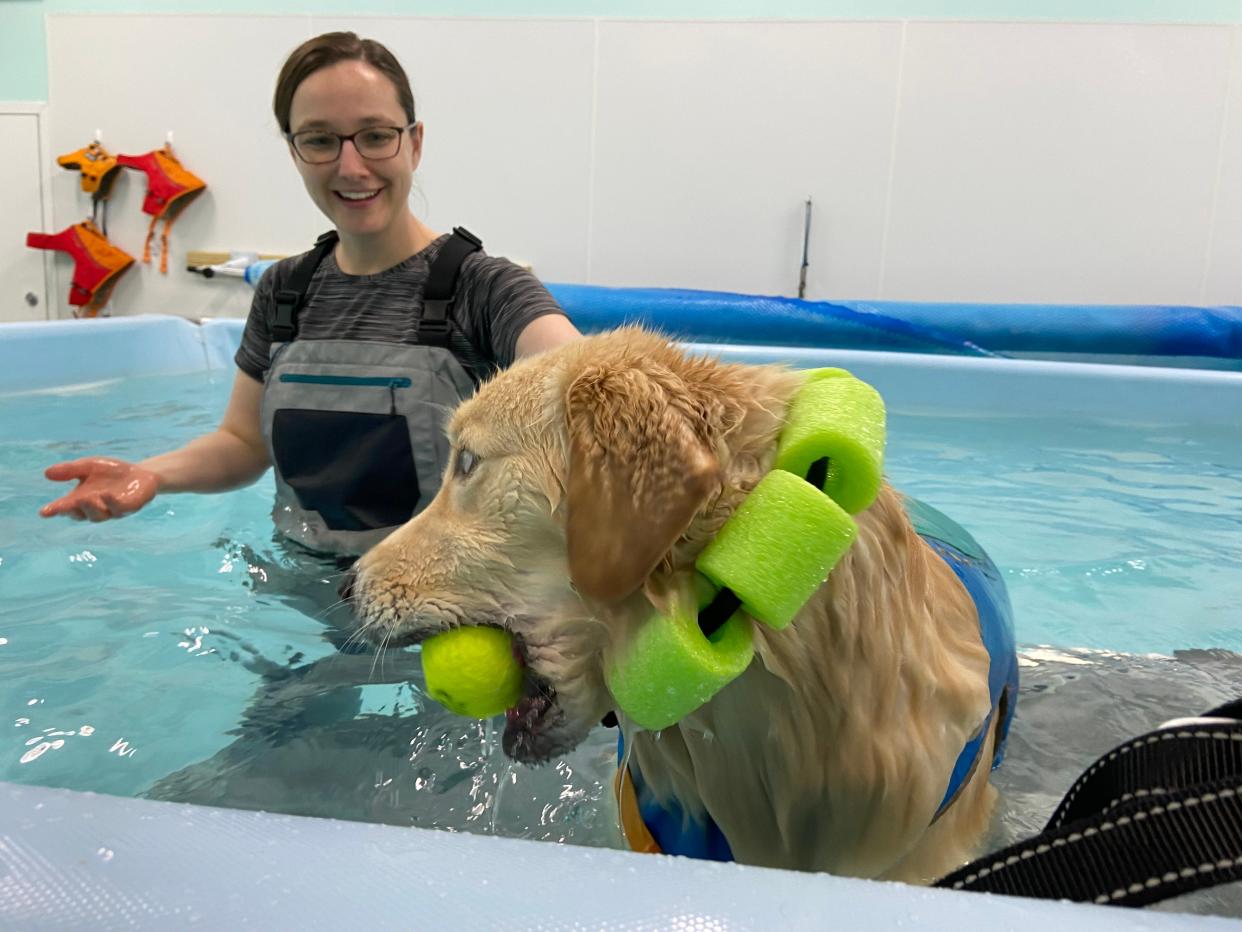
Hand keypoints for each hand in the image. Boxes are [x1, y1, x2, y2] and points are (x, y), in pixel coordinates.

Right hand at [39, 457, 160, 521]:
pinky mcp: (130, 508)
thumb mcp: (89, 466)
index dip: (55, 510)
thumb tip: (47, 473)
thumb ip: (70, 470)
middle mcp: (95, 508)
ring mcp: (112, 510)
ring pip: (99, 515)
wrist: (141, 473)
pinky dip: (112, 503)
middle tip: (71, 502)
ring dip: (92, 507)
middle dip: (74, 510)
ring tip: (88, 497)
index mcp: (81, 499)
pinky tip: (107, 495)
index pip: (65, 508)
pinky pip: (119, 509)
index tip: (44, 512)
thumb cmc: (112, 472)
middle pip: (81, 515)